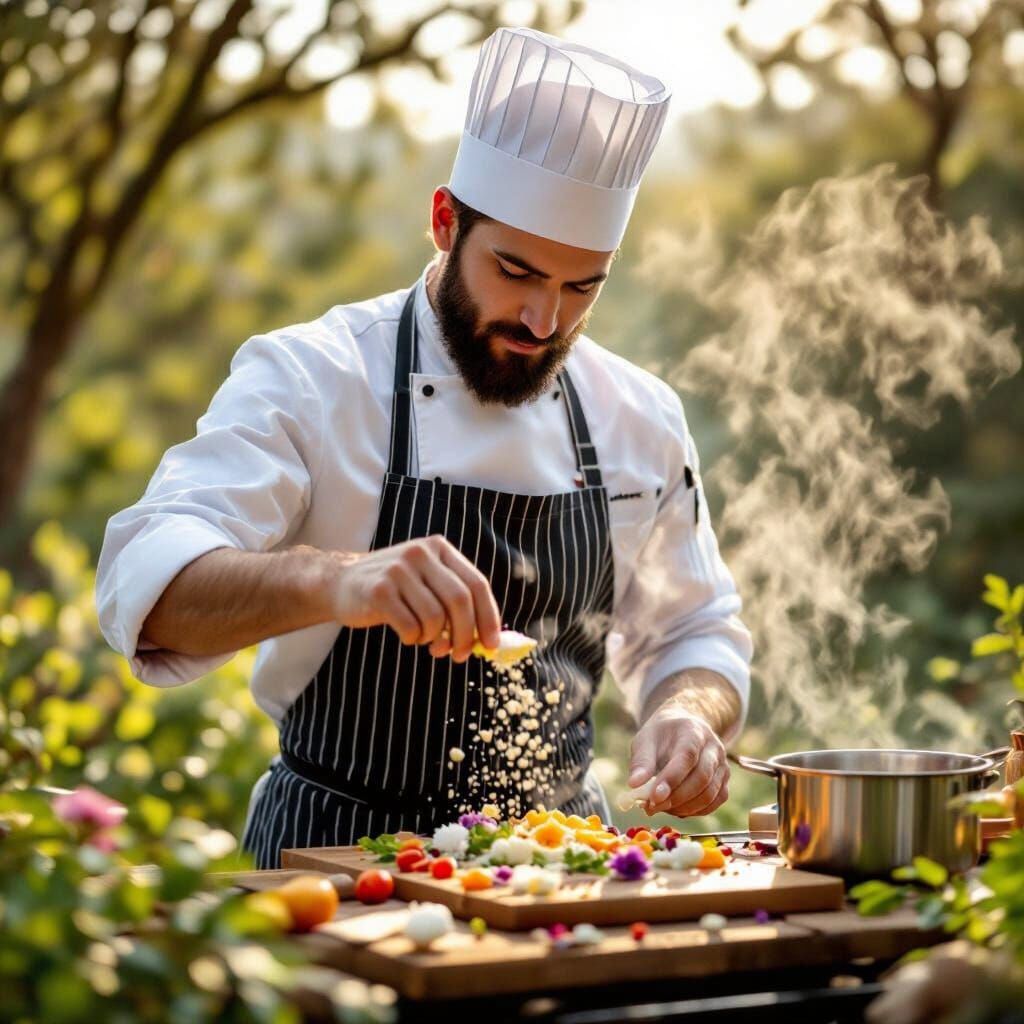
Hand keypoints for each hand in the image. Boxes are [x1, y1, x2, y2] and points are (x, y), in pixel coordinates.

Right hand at [329, 536, 501, 660]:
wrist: (340, 584)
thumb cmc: (394, 591)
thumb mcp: (426, 583)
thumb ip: (454, 603)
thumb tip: (487, 640)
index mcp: (439, 548)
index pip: (477, 584)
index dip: (488, 617)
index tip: (492, 645)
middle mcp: (421, 553)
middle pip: (459, 601)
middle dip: (465, 635)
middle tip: (459, 656)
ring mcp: (398, 569)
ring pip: (435, 618)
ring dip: (434, 639)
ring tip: (424, 638)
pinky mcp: (378, 590)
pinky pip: (410, 627)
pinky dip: (413, 639)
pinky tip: (406, 634)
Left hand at [627, 702, 728, 817]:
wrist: (682, 730)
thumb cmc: (660, 736)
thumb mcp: (645, 740)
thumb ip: (641, 762)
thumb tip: (633, 785)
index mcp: (694, 731)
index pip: (687, 756)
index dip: (672, 778)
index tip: (654, 796)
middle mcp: (714, 747)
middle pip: (701, 778)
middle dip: (676, 797)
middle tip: (651, 807)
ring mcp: (722, 766)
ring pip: (709, 794)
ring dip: (683, 807)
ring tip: (660, 807)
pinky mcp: (724, 782)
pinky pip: (713, 803)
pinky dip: (693, 811)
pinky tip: (675, 809)